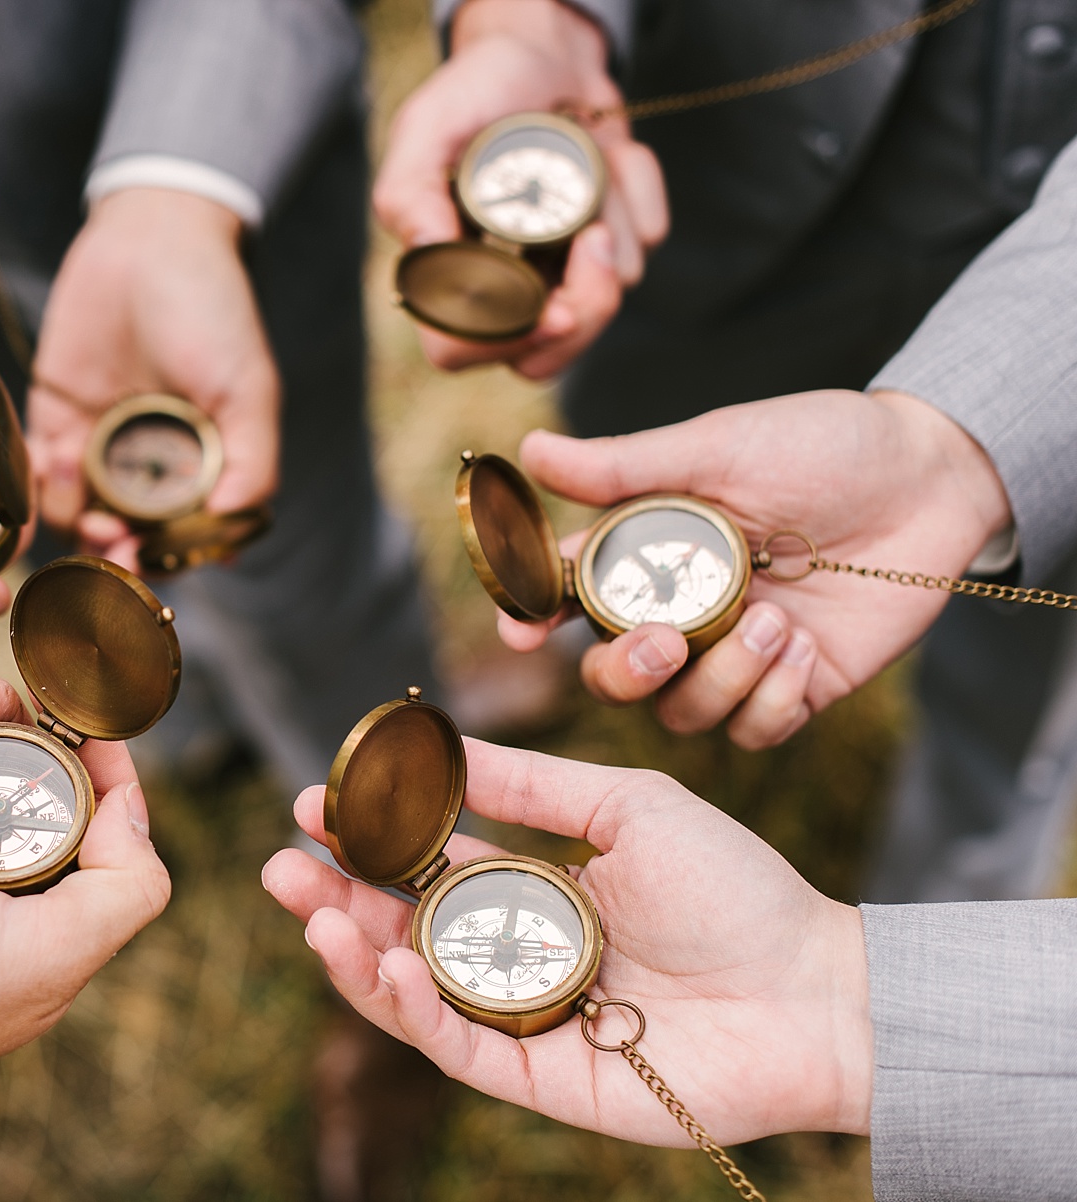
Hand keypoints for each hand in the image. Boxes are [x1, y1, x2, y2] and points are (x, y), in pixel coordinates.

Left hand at [27, 187, 279, 564]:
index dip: (166, 558)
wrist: (150, 236)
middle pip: (125, 536)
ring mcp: (98, 444)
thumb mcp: (247, 387)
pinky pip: (35, 470)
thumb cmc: (212, 309)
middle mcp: (147, 466)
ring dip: (73, 521)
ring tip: (83, 504)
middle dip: (113, 552)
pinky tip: (49, 470)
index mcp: (201, 467)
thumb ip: (251, 461)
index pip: (182, 538)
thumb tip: (233, 529)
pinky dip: (35, 484)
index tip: (152, 560)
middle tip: (108, 546)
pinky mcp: (53, 417)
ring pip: (76, 512)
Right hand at [262, 738, 872, 1144]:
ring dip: (355, 956)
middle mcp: (519, 956)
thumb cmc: (735, 888)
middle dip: (335, 897)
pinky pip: (459, 1048)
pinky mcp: (540, 1080)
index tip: (314, 801)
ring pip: (416, 994)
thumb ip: (531, 784)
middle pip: (402, 932)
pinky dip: (415, 1011)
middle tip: (277, 864)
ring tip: (310, 911)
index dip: (369, 837)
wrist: (816, 991)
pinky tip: (388, 964)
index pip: (428, 864)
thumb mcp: (625, 806)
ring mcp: (525, 1021)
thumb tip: (440, 748)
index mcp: (537, 889)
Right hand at [375, 0, 666, 377]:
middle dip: (584, 304)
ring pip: (608, 297)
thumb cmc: (475, 92)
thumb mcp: (428, 128)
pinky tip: (611, 150)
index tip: (554, 310)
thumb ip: (410, 192)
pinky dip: (637, 187)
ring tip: (586, 149)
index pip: (462, 350)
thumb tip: (425, 254)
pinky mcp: (614, 243)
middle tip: (594, 236)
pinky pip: (646, 238)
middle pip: (546, 356)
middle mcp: (504, 289)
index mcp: (446, 276)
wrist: (540, 52)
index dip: (508, 342)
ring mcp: (562, 271)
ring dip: (610, 213)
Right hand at [499, 388, 1012, 747]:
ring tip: (777, 621)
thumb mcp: (717, 447)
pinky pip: (752, 731)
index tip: (525, 631)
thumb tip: (531, 450)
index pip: (566, 598)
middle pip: (613, 678)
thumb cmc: (821, 446)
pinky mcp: (794, 686)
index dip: (533, 620)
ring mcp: (735, 654)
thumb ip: (623, 466)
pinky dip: (772, 700)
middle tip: (668, 640)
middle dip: (626, 672)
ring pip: (681, 713)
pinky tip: (806, 649)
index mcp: (648, 553)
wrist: (930, 476)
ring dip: (723, 678)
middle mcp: (682, 612)